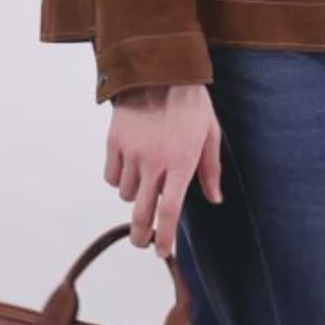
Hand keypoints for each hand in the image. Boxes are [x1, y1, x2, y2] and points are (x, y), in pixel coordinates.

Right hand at [104, 82, 222, 257]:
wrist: (159, 71)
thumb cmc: (191, 102)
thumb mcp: (210, 134)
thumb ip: (210, 170)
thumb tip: (214, 199)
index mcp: (180, 163)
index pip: (170, 211)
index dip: (166, 237)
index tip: (163, 253)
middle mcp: (153, 164)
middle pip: (141, 213)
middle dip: (141, 235)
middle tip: (143, 242)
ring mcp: (131, 154)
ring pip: (125, 194)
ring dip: (133, 197)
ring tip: (144, 182)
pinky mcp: (114, 143)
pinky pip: (110, 176)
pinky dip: (117, 179)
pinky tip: (128, 169)